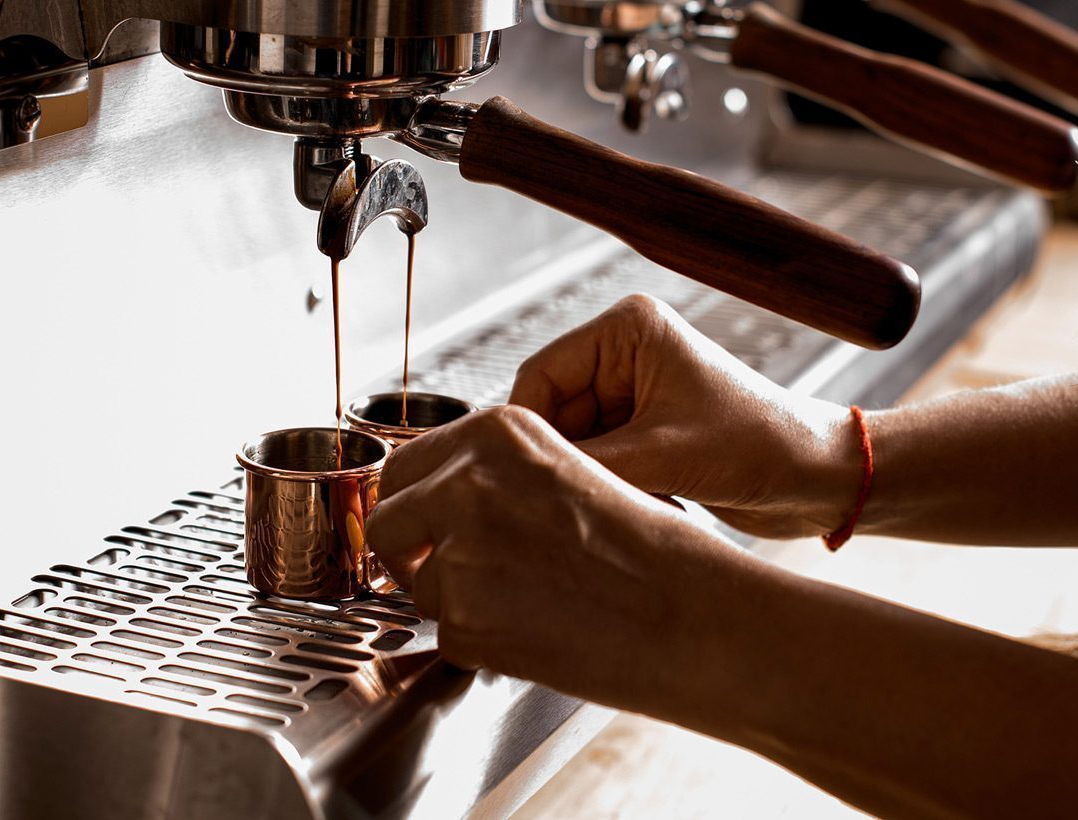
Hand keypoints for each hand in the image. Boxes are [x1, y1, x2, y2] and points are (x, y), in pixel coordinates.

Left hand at [366, 405, 731, 708]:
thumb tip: (439, 499)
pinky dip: (482, 646)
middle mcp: (467, 481)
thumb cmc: (650, 551)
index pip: (406, 467)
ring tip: (530, 605)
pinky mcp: (465, 617)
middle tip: (447, 573)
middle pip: (387, 521)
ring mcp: (460, 549)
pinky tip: (537, 632)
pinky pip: (447, 637)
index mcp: (496, 433)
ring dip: (459, 604)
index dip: (415, 506)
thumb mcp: (567, 472)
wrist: (690, 614)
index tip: (425, 527)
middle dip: (408, 552)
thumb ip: (497, 475)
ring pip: (420, 586)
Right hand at [509, 294, 859, 538]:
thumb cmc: (760, 446)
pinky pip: (599, 464)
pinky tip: (646, 502)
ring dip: (592, 477)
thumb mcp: (661, 455)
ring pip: (573, 445)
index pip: (538, 376)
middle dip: (566, 458)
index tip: (523, 476)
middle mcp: (624, 355)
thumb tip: (518, 478)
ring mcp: (634, 395)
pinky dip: (612, 488)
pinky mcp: (645, 432)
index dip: (527, 429)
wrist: (823, 479)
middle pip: (552, 414)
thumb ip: (583, 463)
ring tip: (629, 499)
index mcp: (627, 330)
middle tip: (578, 499)